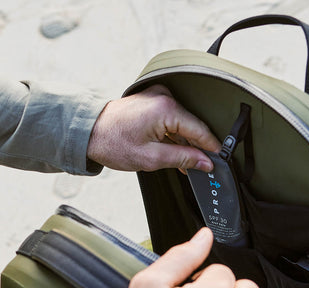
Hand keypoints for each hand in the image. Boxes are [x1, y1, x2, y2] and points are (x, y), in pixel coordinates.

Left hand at [87, 85, 220, 172]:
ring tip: (187, 165)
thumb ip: (183, 159)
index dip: (211, 148)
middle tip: (204, 168)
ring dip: (185, 144)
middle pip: (193, 126)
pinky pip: (173, 120)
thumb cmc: (113, 143)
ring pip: (183, 125)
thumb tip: (205, 163)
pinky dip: (175, 137)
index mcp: (166, 109)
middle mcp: (164, 98)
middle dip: (198, 148)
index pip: (200, 130)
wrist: (89, 133)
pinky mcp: (153, 102)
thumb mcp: (152, 158)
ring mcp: (158, 98)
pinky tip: (176, 154)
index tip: (219, 162)